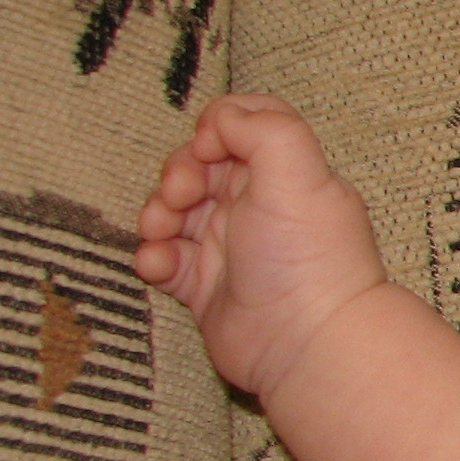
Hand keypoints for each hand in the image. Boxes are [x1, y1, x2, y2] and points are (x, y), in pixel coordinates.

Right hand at [135, 93, 389, 398]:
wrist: (306, 343)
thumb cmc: (307, 255)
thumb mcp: (298, 172)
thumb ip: (264, 127)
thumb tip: (222, 118)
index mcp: (287, 174)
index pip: (245, 126)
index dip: (216, 128)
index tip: (208, 148)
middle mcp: (259, 207)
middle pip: (199, 166)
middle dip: (178, 173)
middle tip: (181, 196)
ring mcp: (230, 247)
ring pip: (174, 211)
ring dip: (156, 213)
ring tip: (161, 232)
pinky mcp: (204, 287)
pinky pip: (164, 259)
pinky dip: (152, 257)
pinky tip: (159, 266)